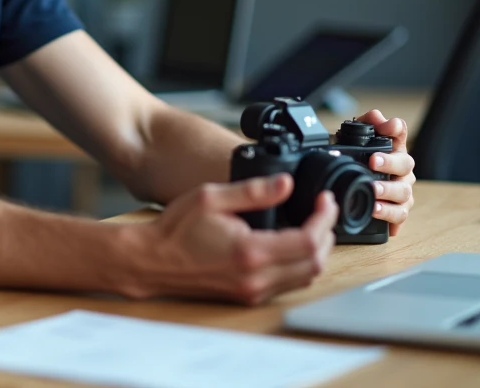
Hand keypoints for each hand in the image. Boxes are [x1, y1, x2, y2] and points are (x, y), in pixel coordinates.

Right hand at [129, 174, 337, 305]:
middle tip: (322, 211)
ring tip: (311, 224)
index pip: (308, 242)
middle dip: (327, 235)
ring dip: (316, 251)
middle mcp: (255, 278)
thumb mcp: (212, 197)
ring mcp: (252, 291)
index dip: (325, 219)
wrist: (153, 261)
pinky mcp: (248, 295)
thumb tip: (286, 184)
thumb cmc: (175, 230)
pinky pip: (288, 284)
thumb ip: (252, 191)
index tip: (325, 202)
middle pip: (315, 264)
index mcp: (250, 252)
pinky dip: (300, 263)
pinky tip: (292, 243)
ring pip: (305, 277)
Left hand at [356, 109, 415, 235]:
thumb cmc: (357, 164)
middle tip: (373, 162)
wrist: (354, 193)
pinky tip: (375, 211)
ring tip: (372, 190)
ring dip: (387, 191)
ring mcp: (403, 191)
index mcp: (393, 148)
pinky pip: (399, 214)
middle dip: (389, 162)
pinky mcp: (399, 212)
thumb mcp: (354, 141)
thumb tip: (376, 116)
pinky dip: (389, 214)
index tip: (388, 127)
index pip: (399, 132)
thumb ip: (365, 124)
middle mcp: (402, 169)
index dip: (396, 128)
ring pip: (403, 191)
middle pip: (405, 163)